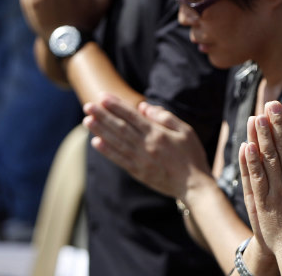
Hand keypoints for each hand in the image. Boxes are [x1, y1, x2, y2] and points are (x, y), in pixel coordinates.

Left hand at [82, 93, 211, 199]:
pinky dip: (107, 151)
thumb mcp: (185, 131)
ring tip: (87, 120)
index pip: (132, 117)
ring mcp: (140, 161)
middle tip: (88, 105)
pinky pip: (119, 159)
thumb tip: (143, 107)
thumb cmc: (192, 155)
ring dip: (100, 131)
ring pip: (116, 142)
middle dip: (103, 116)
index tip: (103, 97)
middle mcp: (146, 146)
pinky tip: (96, 142)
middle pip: (120, 128)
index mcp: (157, 134)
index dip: (116, 106)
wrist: (193, 185)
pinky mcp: (138, 172)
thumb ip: (165, 117)